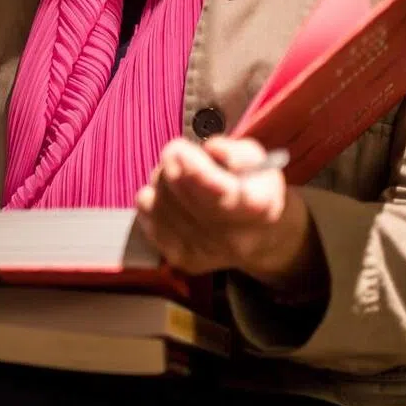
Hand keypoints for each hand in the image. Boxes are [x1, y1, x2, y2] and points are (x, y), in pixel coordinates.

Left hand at [135, 136, 321, 291]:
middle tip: (183, 156)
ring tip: (182, 180)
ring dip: (162, 181)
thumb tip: (211, 149)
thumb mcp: (258, 160)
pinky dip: (153, 199)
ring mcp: (202, 251)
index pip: (212, 188)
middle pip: (176, 187)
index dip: (191, 164)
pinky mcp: (179, 257)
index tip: (182, 150)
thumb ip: (234, 150)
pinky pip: (144, 212)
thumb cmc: (256, 189)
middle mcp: (229, 237)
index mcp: (254, 207)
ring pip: (156, 198)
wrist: (261, 237)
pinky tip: (172, 199)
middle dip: (173, 162)